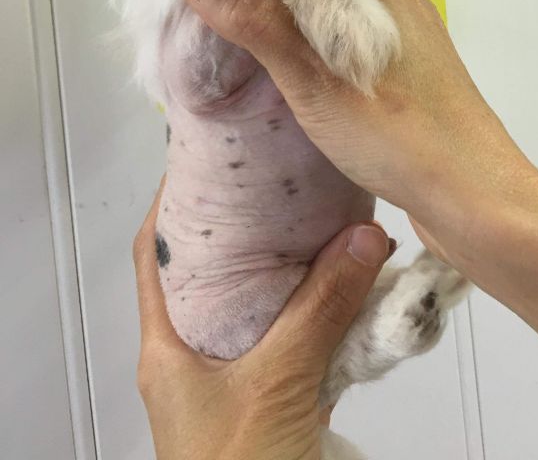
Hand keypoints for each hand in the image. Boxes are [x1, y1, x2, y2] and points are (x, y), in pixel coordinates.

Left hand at [134, 183, 389, 459]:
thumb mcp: (275, 384)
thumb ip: (319, 311)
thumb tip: (361, 240)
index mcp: (168, 345)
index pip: (156, 252)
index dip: (175, 201)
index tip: (209, 159)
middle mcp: (196, 356)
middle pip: (216, 273)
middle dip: (251, 229)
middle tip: (285, 184)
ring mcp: (235, 379)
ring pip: (263, 306)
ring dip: (296, 271)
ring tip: (327, 225)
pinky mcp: (273, 400)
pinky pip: (297, 340)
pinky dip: (324, 313)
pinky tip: (353, 292)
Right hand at [176, 0, 534, 274]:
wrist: (472, 195)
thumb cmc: (397, 127)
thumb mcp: (309, 74)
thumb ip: (253, 19)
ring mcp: (398, 28)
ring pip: (331, 0)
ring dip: (289, 12)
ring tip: (233, 22)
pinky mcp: (400, 64)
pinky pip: (344, 32)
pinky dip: (312, 40)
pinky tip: (283, 64)